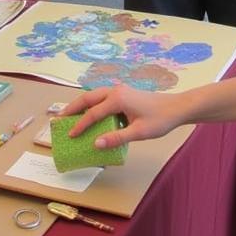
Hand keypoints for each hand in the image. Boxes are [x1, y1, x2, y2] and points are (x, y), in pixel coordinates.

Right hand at [61, 84, 185, 147]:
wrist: (177, 108)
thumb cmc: (160, 120)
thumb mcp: (139, 133)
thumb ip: (117, 138)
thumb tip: (96, 144)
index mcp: (118, 99)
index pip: (93, 113)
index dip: (80, 125)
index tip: (69, 135)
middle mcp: (115, 91)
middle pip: (88, 98)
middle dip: (72, 108)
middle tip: (58, 119)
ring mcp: (119, 90)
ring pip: (93, 96)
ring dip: (80, 105)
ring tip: (68, 115)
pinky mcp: (123, 93)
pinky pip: (102, 98)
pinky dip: (91, 105)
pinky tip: (88, 114)